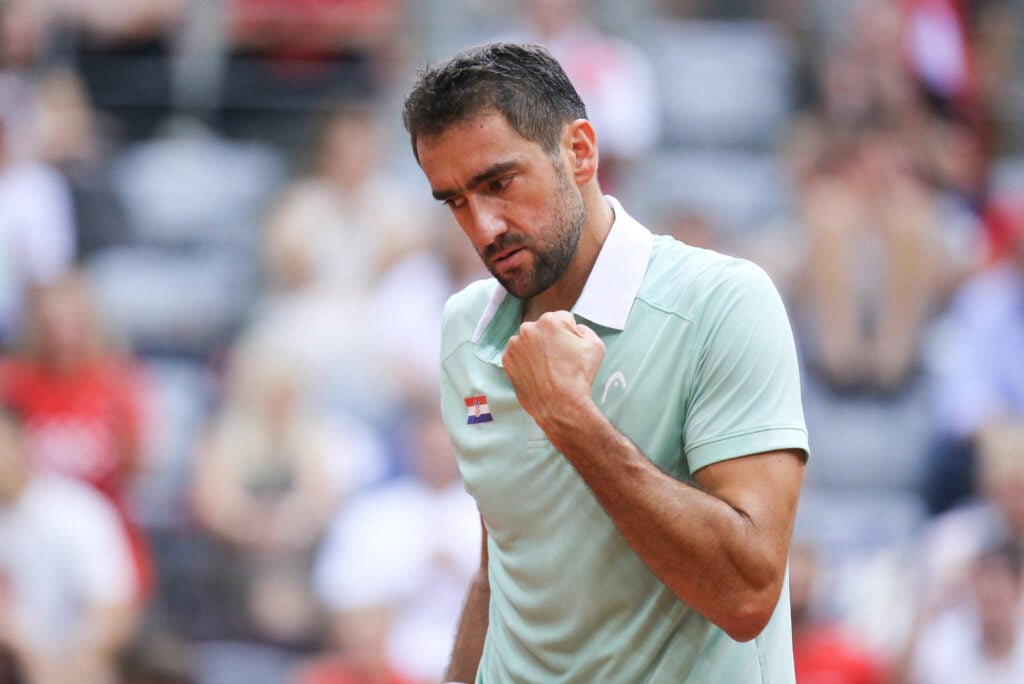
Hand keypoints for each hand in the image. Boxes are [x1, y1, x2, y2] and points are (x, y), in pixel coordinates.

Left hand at [502, 311, 604, 428]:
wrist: (560, 405)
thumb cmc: (578, 376)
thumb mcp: (596, 346)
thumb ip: (585, 330)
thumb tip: (576, 329)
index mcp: (551, 320)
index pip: (563, 319)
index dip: (570, 334)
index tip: (571, 349)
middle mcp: (529, 328)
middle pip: (544, 328)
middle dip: (551, 339)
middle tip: (559, 360)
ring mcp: (515, 344)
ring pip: (529, 341)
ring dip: (536, 349)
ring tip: (547, 368)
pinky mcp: (507, 360)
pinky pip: (518, 355)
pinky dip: (525, 361)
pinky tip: (537, 373)